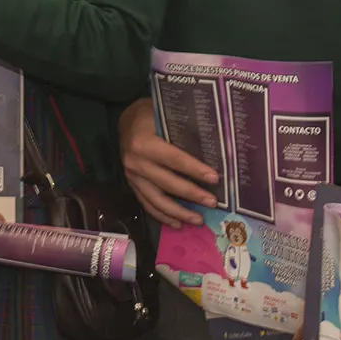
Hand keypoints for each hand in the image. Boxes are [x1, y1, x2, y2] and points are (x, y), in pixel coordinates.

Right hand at [117, 99, 219, 224]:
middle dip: (192, 194)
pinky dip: (162, 215)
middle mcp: (135, 162)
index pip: (174, 159)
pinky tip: (177, 223)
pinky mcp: (131, 185)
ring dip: (178, 212)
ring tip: (198, 220)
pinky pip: (147, 204)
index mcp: (144, 142)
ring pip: (156, 200)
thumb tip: (215, 147)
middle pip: (167, 182)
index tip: (215, 179)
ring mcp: (132, 176)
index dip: (195, 170)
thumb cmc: (151, 116)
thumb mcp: (164, 115)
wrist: (125, 121)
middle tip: (212, 203)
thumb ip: (182, 130)